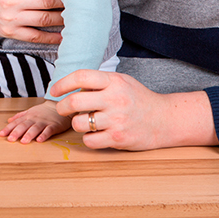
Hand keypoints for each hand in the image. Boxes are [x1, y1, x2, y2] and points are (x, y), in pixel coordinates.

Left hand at [0, 100, 70, 143]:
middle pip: (24, 125)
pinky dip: (44, 135)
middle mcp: (35, 119)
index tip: (1, 134)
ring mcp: (44, 122)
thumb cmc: (44, 111)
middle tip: (10, 139)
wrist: (60, 105)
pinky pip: (48, 130)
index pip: (16, 123)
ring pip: (35, 128)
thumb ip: (19, 116)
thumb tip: (8, 120)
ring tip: (23, 141)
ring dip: (29, 135)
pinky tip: (39, 140)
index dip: (9, 128)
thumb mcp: (30, 111)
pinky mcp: (54, 126)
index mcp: (28, 116)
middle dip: (17, 132)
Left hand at [51, 70, 217, 150]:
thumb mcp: (122, 82)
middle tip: (63, 109)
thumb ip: (98, 82)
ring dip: (77, 124)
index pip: (81, 77)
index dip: (63, 83)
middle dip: (62, 107)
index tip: (55, 90)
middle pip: (74, 102)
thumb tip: (69, 86)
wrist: (164, 119)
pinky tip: (96, 134)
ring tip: (85, 122)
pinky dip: (88, 139)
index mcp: (114, 81)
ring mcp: (116, 120)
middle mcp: (115, 99)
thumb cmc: (138, 99)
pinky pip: (89, 141)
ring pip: (79, 123)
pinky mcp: (117, 138)